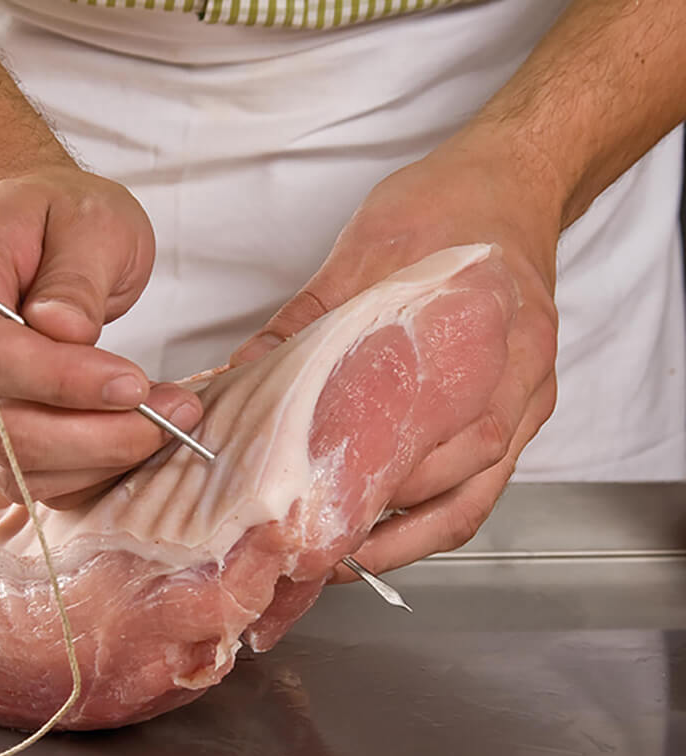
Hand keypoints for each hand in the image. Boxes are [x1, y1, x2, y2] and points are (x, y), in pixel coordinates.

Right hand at [0, 168, 202, 508]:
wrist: (33, 233)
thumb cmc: (61, 215)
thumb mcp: (89, 218)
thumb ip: (77, 275)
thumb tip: (66, 332)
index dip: (60, 381)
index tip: (133, 382)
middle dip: (94, 433)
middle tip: (171, 414)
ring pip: (15, 463)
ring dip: (100, 457)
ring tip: (166, 422)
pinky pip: (30, 477)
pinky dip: (88, 472)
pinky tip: (133, 441)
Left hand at [231, 134, 562, 575]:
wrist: (516, 182)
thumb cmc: (451, 205)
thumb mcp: (367, 248)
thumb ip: (305, 319)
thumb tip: (241, 373)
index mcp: (483, 333)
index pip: (428, 436)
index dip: (370, 487)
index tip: (315, 515)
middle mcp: (516, 380)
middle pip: (452, 482)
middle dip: (383, 527)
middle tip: (316, 549)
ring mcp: (526, 402)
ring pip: (473, 499)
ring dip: (412, 540)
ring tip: (349, 560)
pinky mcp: (523, 413)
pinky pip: (486, 486)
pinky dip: (437, 518)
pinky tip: (392, 530)